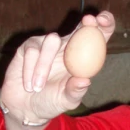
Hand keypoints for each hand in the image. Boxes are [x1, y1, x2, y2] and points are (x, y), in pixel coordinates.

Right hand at [0, 12, 114, 124]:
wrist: (26, 108)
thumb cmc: (51, 102)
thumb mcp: (66, 101)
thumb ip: (75, 92)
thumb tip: (85, 81)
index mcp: (82, 58)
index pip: (98, 37)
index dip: (104, 24)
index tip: (102, 22)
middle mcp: (67, 47)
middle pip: (80, 26)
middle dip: (87, 22)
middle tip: (88, 22)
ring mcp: (47, 45)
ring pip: (51, 41)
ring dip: (44, 66)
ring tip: (38, 87)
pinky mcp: (29, 47)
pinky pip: (32, 51)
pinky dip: (30, 70)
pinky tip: (29, 85)